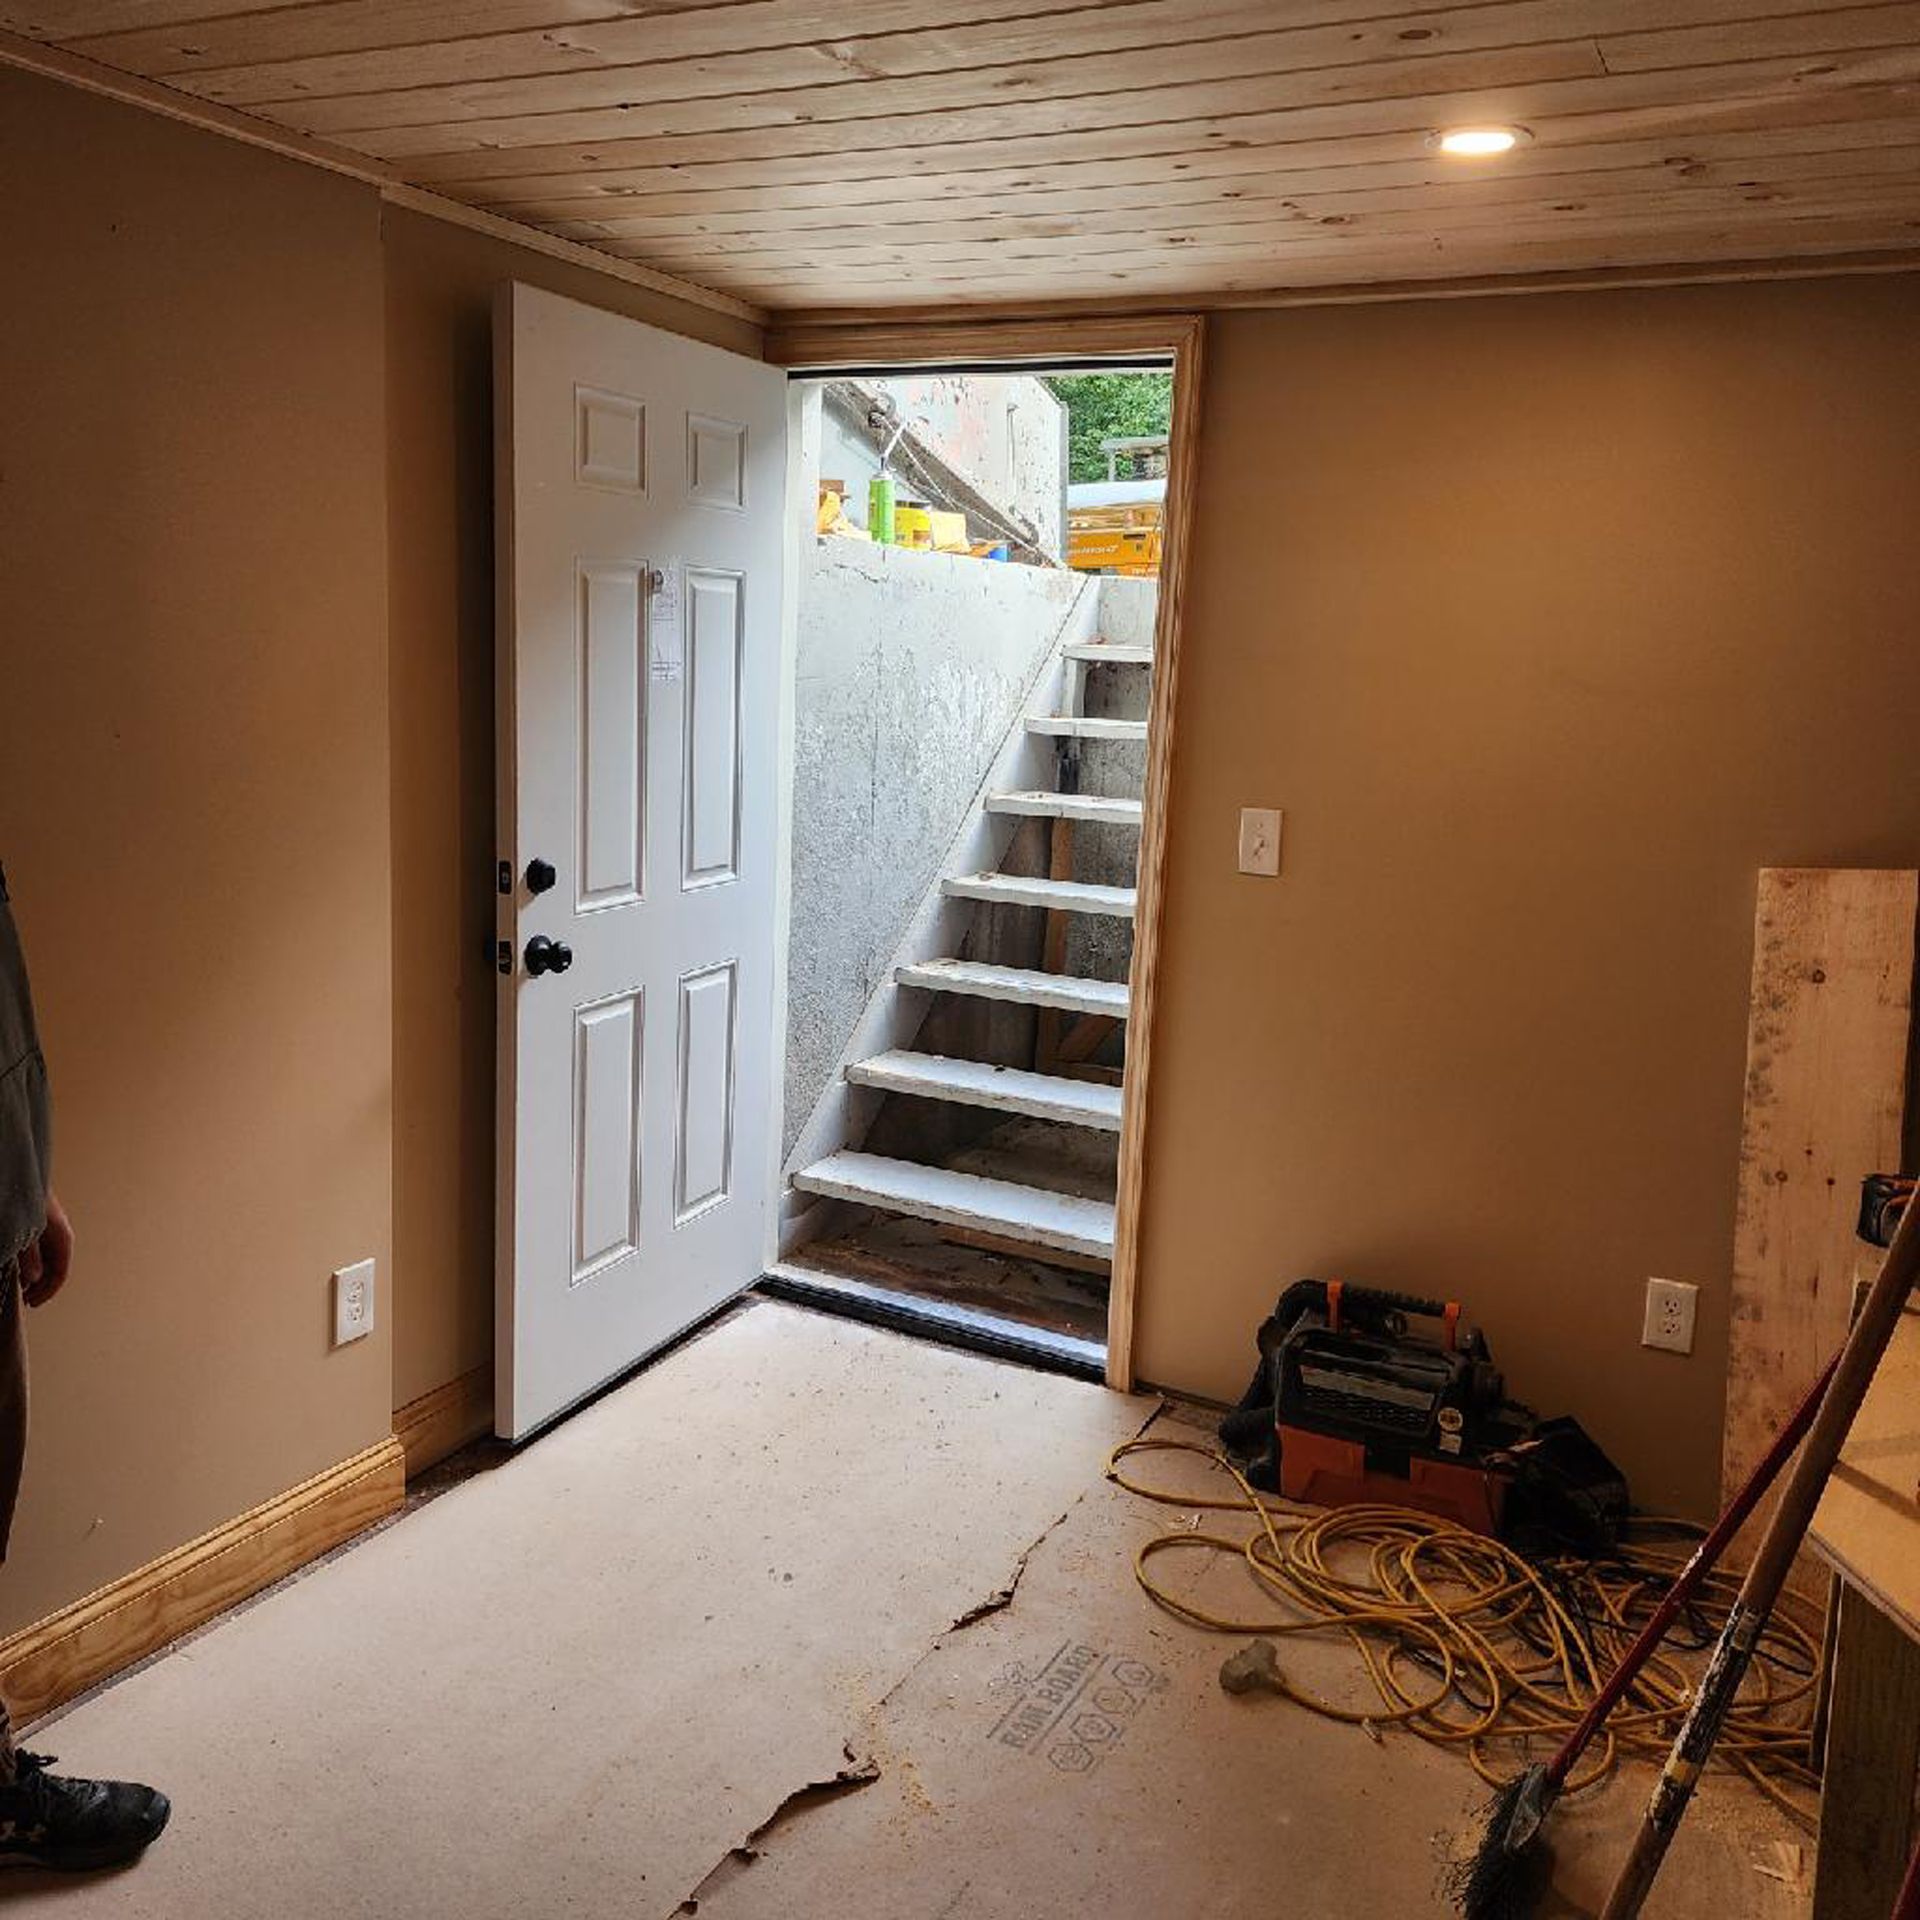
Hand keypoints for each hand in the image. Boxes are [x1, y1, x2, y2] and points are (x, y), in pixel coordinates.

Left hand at [18, 1192, 72, 1308]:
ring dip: (36, 1277)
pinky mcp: (41, 1226)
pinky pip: (41, 1252)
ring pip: (48, 1261)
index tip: (32, 1303)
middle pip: (56, 1269)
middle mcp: (60, 1235)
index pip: (61, 1273)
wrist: (21, 1177)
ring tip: (22, 1288)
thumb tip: (33, 1280)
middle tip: (26, 1300)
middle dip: (42, 1287)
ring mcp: (51, 1231)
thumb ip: (30, 1258)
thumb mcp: (26, 1233)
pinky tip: (20, 1269)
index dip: (48, 1291)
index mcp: (63, 1237)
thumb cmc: (27, 1200)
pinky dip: (33, 1265)